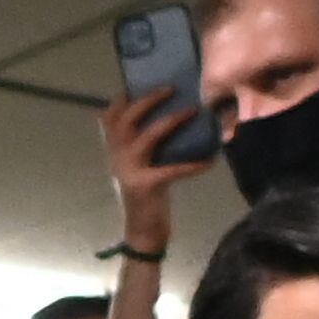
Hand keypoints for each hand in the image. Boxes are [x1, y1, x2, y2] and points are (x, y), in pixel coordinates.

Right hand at [101, 85, 213, 251]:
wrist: (142, 234)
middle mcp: (117, 158)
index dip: (121, 100)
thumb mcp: (141, 168)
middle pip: (125, 120)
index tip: (139, 84)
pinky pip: (173, 169)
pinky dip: (193, 164)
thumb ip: (146, 148)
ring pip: (147, 137)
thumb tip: (172, 121)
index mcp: (115, 153)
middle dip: (147, 100)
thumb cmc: (147, 199)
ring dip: (171, 121)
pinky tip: (209, 161)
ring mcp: (129, 171)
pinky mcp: (146, 186)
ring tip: (193, 111)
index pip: (109, 119)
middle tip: (171, 88)